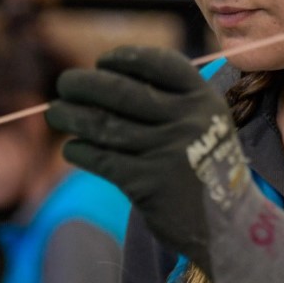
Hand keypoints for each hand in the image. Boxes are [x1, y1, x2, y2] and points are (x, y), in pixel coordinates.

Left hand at [45, 46, 247, 269]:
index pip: (159, 63)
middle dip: (85, 84)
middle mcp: (188, 121)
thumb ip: (170, 101)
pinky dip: (81, 151)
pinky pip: (102, 159)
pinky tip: (72, 148)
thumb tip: (106, 79)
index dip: (126, 58)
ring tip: (54, 113)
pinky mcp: (148, 183)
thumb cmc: (205, 168)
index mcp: (204, 100)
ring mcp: (167, 152)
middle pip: (122, 92)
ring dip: (71, 116)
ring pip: (105, 126)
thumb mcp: (206, 124)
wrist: (229, 225)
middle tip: (65, 83)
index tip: (103, 62)